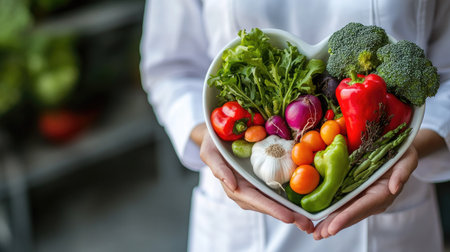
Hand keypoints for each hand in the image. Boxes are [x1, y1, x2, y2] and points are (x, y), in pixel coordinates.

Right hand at [194, 124, 313, 232]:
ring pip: (275, 201)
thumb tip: (232, 186)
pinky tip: (305, 206)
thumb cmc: (213, 142)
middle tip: (307, 225)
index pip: (254, 200)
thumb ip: (218, 168)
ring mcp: (256, 186)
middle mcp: (247, 190)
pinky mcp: (265, 178)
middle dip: (288, 216)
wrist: (219, 133)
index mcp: (235, 186)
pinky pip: (277, 190)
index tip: (288, 217)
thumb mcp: (210, 151)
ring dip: (292, 212)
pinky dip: (291, 199)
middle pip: (268, 205)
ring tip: (309, 221)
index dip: (271, 208)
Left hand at [312, 146, 417, 239]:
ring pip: (344, 210)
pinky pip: (341, 201)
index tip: (333, 228)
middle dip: (334, 225)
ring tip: (316, 233)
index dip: (347, 217)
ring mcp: (362, 196)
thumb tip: (394, 188)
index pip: (362, 207)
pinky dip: (330, 210)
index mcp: (382, 193)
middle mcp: (371, 199)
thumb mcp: (407, 159)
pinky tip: (319, 217)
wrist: (398, 148)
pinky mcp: (354, 190)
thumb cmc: (403, 153)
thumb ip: (402, 173)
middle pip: (350, 214)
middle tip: (318, 235)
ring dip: (330, 222)